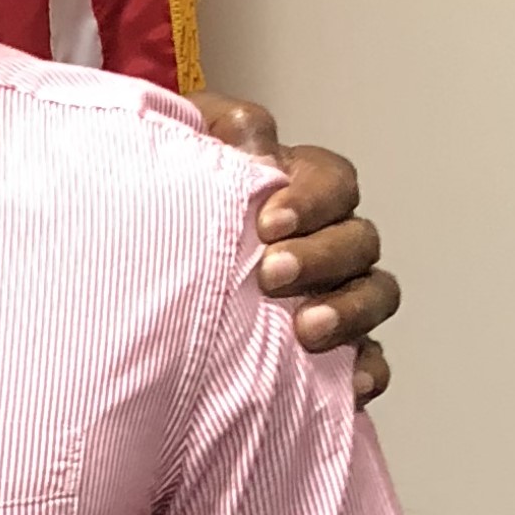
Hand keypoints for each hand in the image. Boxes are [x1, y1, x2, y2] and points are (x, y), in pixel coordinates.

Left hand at [190, 92, 399, 404]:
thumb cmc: (175, 198)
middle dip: (320, 257)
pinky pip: (371, 360)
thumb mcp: (192, 144)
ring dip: (349, 311)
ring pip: (375, 295)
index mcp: (301, 188)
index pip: (335, 182)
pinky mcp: (334, 351)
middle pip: (359, 241)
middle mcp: (328, 241)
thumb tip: (259, 144)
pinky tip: (349, 385)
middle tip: (271, 275)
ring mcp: (337, 295)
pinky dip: (368, 370)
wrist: (139, 272)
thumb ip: (229, 129)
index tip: (268, 221)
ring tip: (306, 330)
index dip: (312, 200)